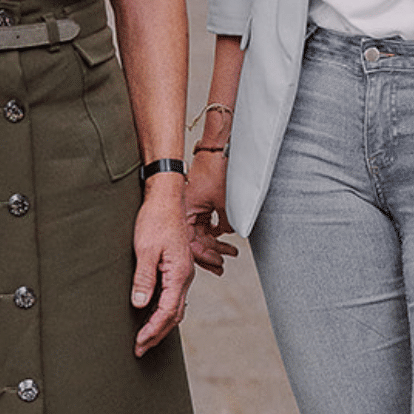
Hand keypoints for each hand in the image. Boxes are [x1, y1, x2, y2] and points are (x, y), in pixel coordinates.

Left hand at [130, 175, 194, 357]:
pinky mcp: (178, 266)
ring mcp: (183, 270)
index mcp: (179, 273)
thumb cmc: (156, 219)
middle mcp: (185, 275)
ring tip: (145, 336)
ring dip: (161, 323)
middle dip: (157, 333)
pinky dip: (164, 309)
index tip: (139, 342)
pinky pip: (174, 295)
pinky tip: (153, 312)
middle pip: (175, 314)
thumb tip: (140, 305)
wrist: (166, 197)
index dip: (153, 330)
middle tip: (140, 348)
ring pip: (176, 306)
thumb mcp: (145, 249)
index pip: (168, 311)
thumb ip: (144, 278)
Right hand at [185, 152, 238, 275]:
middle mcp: (186, 211)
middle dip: (210, 253)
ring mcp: (192, 207)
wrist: (217, 149)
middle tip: (222, 264)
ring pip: (202, 233)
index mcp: (186, 212)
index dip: (205, 256)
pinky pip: (204, 223)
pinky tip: (222, 238)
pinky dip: (213, 232)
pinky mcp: (199, 203)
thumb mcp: (224, 203)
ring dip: (214, 244)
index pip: (192, 243)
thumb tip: (227, 236)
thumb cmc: (216, 170)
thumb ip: (226, 224)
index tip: (217, 263)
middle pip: (196, 240)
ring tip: (226, 254)